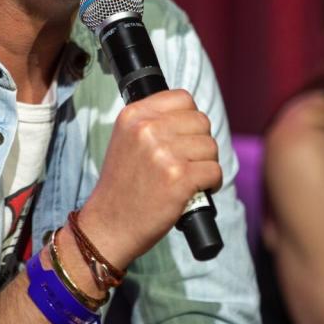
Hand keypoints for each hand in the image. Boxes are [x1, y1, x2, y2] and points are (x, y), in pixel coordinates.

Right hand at [75, 89, 221, 268]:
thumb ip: (152, 122)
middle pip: (201, 121)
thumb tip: (190, 115)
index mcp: (133, 115)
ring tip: (190, 178)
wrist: (108, 226)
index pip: (182, 98)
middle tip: (188, 161)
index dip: (190, 118)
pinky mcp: (178, 178)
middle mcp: (146, 129)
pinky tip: (196, 190)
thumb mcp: (125, 140)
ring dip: (206, 164)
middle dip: (201, 143)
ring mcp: (163, 153)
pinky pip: (214, 170)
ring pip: (211, 146)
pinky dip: (212, 183)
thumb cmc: (122, 186)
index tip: (185, 136)